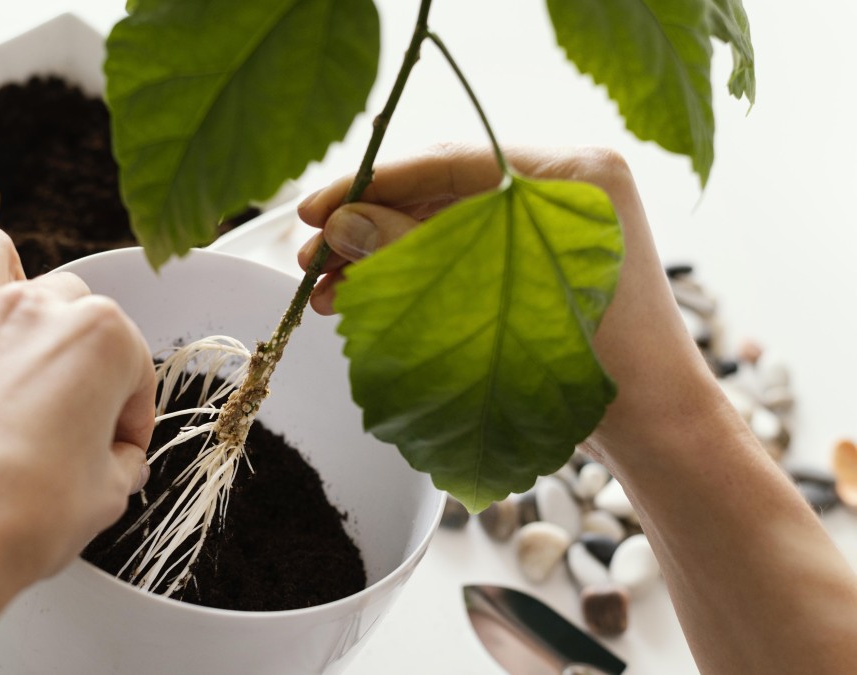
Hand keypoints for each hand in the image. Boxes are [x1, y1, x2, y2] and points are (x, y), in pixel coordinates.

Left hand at [0, 226, 153, 583]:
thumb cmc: (19, 515)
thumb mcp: (106, 496)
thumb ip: (119, 461)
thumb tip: (114, 460)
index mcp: (100, 338)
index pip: (133, 365)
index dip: (130, 414)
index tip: (119, 445)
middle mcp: (34, 308)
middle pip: (71, 303)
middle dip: (74, 350)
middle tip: (67, 407)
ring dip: (4, 279)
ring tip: (5, 328)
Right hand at [295, 143, 720, 466]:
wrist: (652, 422)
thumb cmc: (595, 362)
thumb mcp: (491, 300)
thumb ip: (413, 254)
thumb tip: (340, 225)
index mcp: (571, 172)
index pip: (452, 162)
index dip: (373, 184)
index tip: (315, 208)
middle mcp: (562, 187)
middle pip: (442, 193)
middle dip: (368, 226)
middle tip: (311, 256)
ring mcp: (549, 223)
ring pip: (443, 225)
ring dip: (382, 254)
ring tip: (325, 289)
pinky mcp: (536, 259)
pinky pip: (462, 252)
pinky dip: (413, 274)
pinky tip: (362, 297)